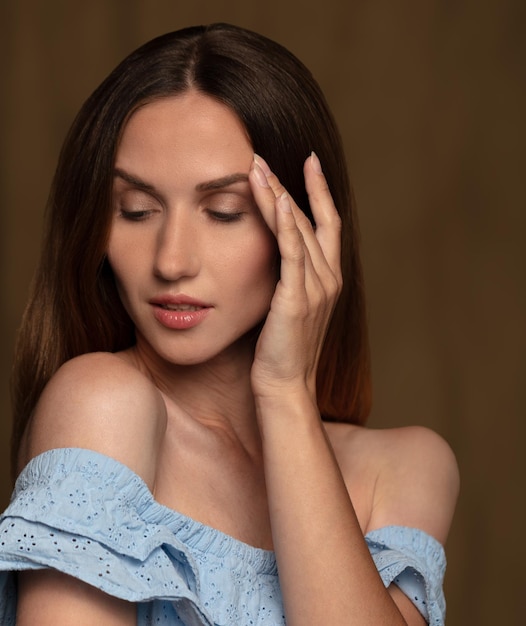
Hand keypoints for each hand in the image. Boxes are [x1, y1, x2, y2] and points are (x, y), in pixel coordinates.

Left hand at [248, 153, 342, 401]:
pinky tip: (276, 201)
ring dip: (277, 195)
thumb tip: (272, 253)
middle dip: (287, 184)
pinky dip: (285, 226)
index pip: (327, 223)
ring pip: (299, 229)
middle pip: (310, 218)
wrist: (285, 385)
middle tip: (262, 155)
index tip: (309, 161)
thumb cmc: (282, 349)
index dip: (319, 190)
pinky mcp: (297, 299)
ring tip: (256, 166)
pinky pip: (293, 254)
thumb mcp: (289, 305)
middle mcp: (329, 277)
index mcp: (328, 277)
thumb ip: (289, 276)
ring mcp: (316, 288)